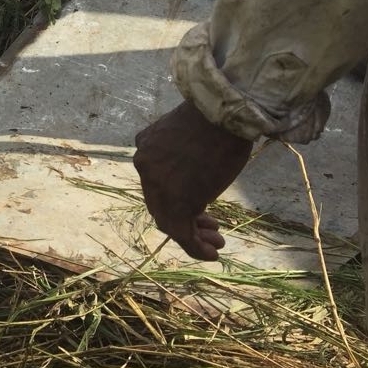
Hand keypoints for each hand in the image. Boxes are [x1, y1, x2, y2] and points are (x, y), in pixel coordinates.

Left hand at [133, 99, 253, 259]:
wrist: (222, 114)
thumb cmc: (214, 119)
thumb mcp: (185, 135)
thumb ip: (178, 154)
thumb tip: (192, 173)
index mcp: (145, 145)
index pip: (154, 181)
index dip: (175, 197)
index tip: (199, 206)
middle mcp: (144, 164)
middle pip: (159, 202)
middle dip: (185, 218)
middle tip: (211, 228)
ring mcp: (157, 184)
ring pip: (168, 219)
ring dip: (192, 236)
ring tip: (215, 243)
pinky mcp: (176, 202)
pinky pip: (181, 232)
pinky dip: (195, 246)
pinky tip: (211, 253)